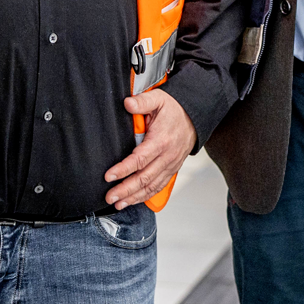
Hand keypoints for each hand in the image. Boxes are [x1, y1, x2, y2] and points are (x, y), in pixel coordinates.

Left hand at [104, 89, 195, 209]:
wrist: (194, 118)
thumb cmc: (174, 110)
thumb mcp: (158, 99)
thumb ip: (142, 102)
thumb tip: (127, 103)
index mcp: (161, 141)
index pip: (140, 159)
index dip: (123, 169)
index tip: (109, 176)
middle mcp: (167, 157)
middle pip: (144, 178)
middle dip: (125, 189)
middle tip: (110, 196)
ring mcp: (170, 165)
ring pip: (151, 186)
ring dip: (134, 197)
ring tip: (118, 203)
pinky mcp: (171, 170)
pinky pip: (158, 187)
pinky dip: (145, 196)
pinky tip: (133, 200)